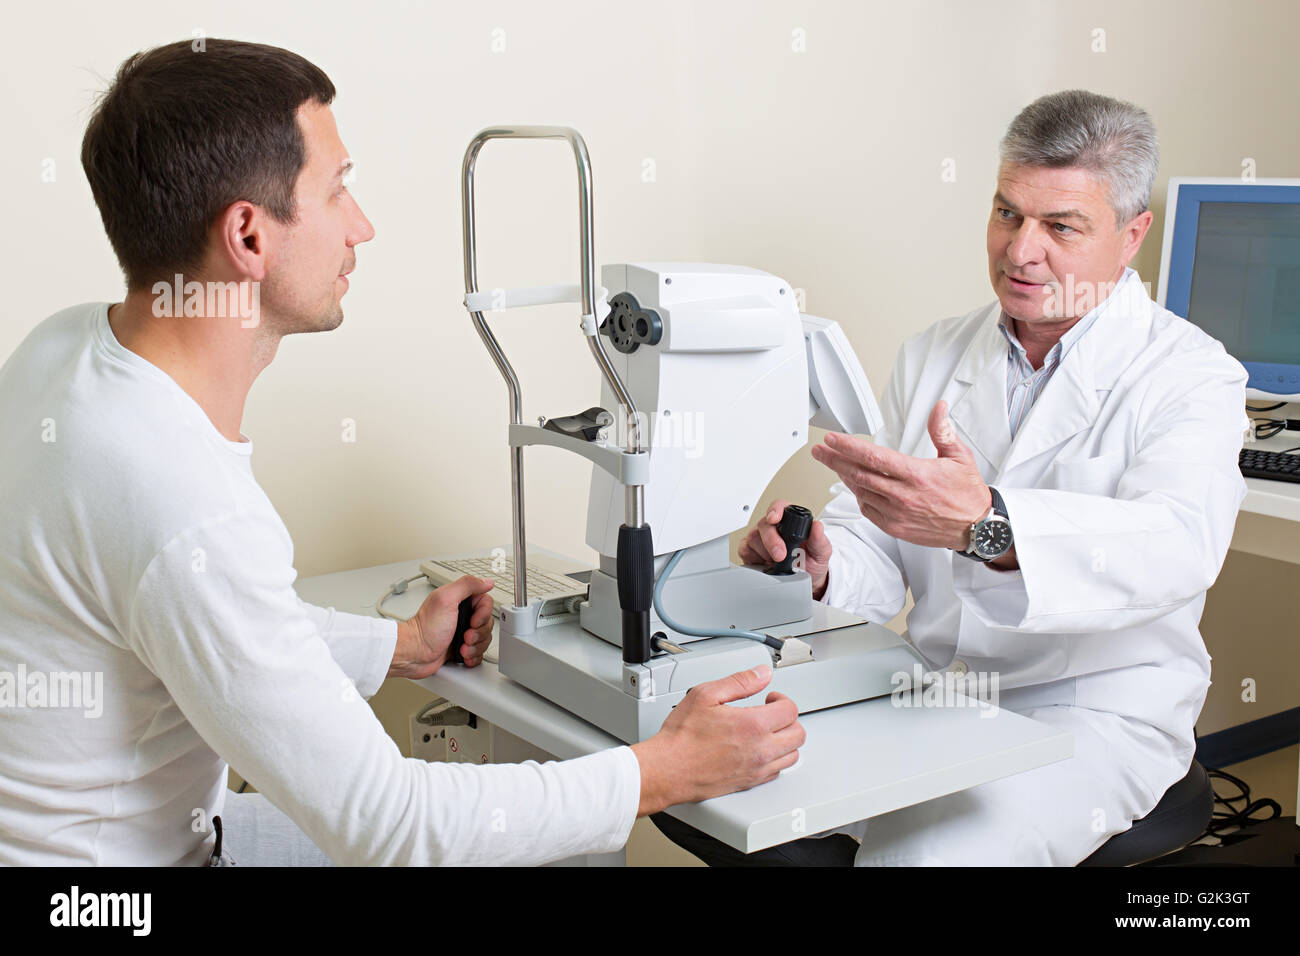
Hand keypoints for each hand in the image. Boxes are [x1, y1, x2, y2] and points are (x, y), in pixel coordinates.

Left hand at [390, 575, 494, 679]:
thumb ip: (467, 585)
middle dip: (478, 633)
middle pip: (487, 623)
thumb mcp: (446, 599)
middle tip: (465, 636)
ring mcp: (462, 632)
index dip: (483, 614)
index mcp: (460, 601)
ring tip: (461, 647)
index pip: (486, 603)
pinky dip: (473, 657)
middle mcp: (462, 615)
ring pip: (484, 639)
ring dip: (475, 647)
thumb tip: (486, 581)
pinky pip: (479, 653)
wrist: (414, 654)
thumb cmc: (426, 629)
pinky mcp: (462, 647)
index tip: (472, 621)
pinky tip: (462, 655)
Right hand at [630, 666, 804, 815]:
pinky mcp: (750, 783)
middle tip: (773, 713)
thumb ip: (739, 681)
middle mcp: (760, 750)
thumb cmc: (682, 737)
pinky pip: (778, 771)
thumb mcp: (706, 695)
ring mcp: (756, 769)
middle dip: (788, 719)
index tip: (771, 697)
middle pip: (798, 734)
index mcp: (753, 725)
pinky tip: (761, 750)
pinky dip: (776, 759)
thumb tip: (762, 674)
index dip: (782, 699)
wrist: (668, 769)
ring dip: (786, 740)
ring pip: (792, 755)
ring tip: (769, 731)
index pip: (790, 710)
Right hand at [739, 499, 832, 598]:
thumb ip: (819, 539)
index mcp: (791, 519)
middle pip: (764, 524)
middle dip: (771, 540)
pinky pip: (745, 550)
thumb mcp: (821, 552)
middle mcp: (773, 526)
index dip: (775, 510)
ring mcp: (760, 538)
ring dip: (765, 553)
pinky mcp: (750, 550)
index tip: (774, 519)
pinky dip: (755, 559)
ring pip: (754, 538)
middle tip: (780, 555)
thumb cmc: (812, 561)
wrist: (806, 579)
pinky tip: (766, 563)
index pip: (779, 506)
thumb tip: (817, 526)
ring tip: (779, 562)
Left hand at [810, 400, 990, 550]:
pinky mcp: (895, 527)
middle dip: (835, 460)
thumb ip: (942, 430)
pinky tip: (855, 485)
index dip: (848, 447)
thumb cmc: (967, 493)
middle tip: (820, 450)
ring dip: (844, 476)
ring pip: (861, 491)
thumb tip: (939, 407)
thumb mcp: (960, 456)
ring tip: (833, 463)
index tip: (832, 439)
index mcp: (917, 475)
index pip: (873, 457)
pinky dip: (858, 495)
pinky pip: (868, 509)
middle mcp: (903, 495)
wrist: (976, 526)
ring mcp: (897, 514)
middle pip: (859, 474)